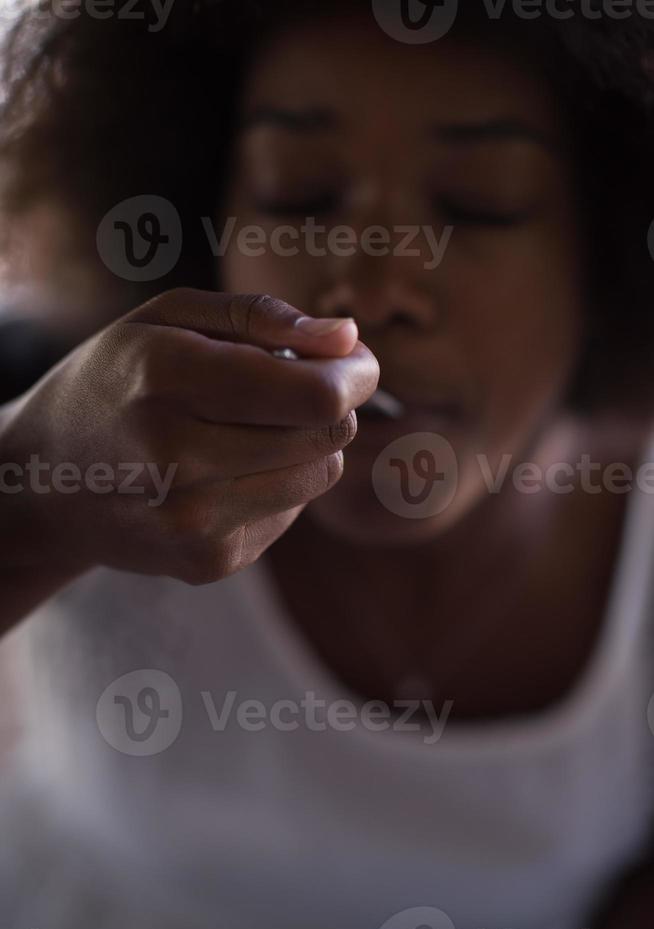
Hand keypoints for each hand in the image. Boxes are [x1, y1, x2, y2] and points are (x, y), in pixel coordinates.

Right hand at [1, 289, 378, 586]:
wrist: (44, 483)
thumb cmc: (114, 382)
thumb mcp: (167, 318)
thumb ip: (263, 317)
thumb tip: (348, 338)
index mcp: (166, 379)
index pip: (315, 395)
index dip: (354, 374)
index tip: (353, 360)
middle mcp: (178, 459)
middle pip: (329, 434)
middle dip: (329, 401)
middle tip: (293, 383)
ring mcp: (193, 522)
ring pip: (321, 473)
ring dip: (306, 443)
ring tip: (248, 427)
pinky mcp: (209, 562)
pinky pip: (293, 511)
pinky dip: (278, 483)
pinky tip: (225, 471)